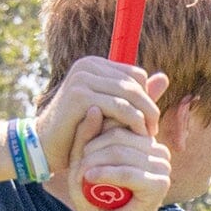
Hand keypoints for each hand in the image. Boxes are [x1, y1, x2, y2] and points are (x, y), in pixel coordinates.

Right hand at [35, 59, 162, 181]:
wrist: (45, 146)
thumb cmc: (78, 130)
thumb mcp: (109, 111)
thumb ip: (134, 95)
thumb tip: (165, 77)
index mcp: (95, 64)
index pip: (136, 75)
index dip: (146, 97)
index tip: (149, 120)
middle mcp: (88, 65)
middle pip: (135, 83)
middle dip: (148, 107)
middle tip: (153, 130)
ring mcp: (82, 78)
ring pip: (130, 94)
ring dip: (143, 116)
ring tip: (148, 136)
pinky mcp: (81, 95)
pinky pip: (119, 107)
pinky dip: (133, 122)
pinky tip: (137, 137)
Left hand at [66, 124, 173, 210]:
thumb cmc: (95, 193)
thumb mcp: (84, 161)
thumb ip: (86, 135)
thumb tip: (94, 107)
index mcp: (145, 140)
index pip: (119, 121)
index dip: (94, 134)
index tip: (79, 153)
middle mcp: (158, 150)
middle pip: (119, 135)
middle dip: (92, 149)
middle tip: (78, 167)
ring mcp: (162, 167)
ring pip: (121, 152)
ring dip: (96, 163)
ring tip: (82, 175)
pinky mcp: (159, 184)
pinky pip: (128, 173)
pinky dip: (106, 175)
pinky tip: (89, 178)